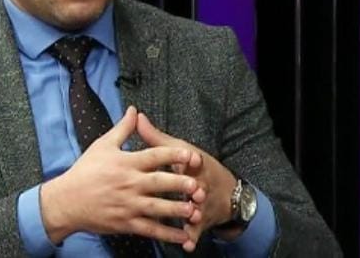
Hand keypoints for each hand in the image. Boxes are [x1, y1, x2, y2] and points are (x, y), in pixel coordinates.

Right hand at [40, 106, 204, 245]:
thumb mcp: (103, 145)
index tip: (191, 155)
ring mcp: (128, 205)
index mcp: (126, 163)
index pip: (154, 156)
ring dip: (178, 210)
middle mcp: (129, 183)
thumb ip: (123, 128)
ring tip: (196, 211)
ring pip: (158, 208)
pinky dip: (168, 235)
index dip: (174, 155)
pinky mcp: (126, 223)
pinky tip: (183, 237)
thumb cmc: (85, 171)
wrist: (67, 200)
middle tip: (199, 185)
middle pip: (160, 183)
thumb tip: (134, 109)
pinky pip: (150, 229)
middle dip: (181, 184)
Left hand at [136, 112, 239, 251]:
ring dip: (194, 213)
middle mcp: (199, 184)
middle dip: (195, 189)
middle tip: (194, 194)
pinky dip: (192, 237)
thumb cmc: (195, 167)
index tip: (192, 159)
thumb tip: (136, 116)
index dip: (192, 159)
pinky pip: (195, 230)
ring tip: (190, 218)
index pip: (193, 160)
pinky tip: (186, 245)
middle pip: (198, 186)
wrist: (223, 191)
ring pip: (197, 209)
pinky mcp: (200, 221)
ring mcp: (201, 204)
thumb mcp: (178, 149)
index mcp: (193, 165)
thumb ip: (155, 136)